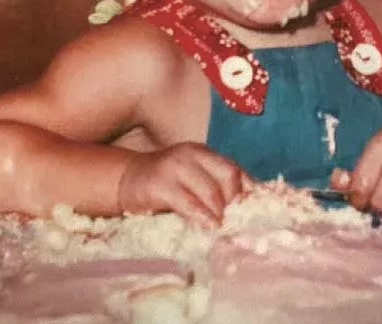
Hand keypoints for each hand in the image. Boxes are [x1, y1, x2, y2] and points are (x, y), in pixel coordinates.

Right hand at [116, 143, 248, 228]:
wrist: (126, 178)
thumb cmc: (166, 184)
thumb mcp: (193, 177)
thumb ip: (215, 186)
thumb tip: (248, 204)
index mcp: (204, 153)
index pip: (236, 169)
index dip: (249, 191)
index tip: (255, 211)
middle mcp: (192, 154)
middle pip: (229, 176)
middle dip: (236, 201)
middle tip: (236, 221)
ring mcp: (176, 167)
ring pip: (211, 191)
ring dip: (221, 213)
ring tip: (223, 228)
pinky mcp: (161, 185)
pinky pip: (189, 203)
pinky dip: (203, 217)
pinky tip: (209, 227)